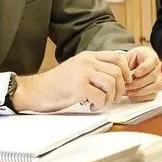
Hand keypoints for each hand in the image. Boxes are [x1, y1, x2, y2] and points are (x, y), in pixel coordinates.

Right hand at [12, 50, 131, 111]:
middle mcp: (86, 61)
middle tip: (113, 98)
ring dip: (110, 98)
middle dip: (120, 89)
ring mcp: (82, 73)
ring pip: (111, 84)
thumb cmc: (56, 84)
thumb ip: (94, 69)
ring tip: (100, 102)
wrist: (35, 91)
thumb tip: (118, 78)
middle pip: (117, 72)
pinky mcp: (78, 87)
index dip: (126, 71)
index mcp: (88, 56)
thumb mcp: (77, 69)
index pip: (117, 57)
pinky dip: (100, 104)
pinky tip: (91, 106)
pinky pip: (100, 97)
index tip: (125, 83)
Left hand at [124, 46, 161, 101]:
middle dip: (138, 83)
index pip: (153, 60)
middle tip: (127, 85)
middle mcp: (157, 66)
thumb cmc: (129, 60)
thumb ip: (123, 64)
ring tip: (128, 92)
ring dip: (141, 91)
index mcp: (150, 55)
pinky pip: (153, 95)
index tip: (135, 73)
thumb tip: (123, 75)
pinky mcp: (156, 88)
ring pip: (156, 86)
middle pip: (153, 75)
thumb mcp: (125, 57)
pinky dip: (142, 97)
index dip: (145, 68)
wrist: (132, 65)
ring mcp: (158, 77)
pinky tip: (132, 96)